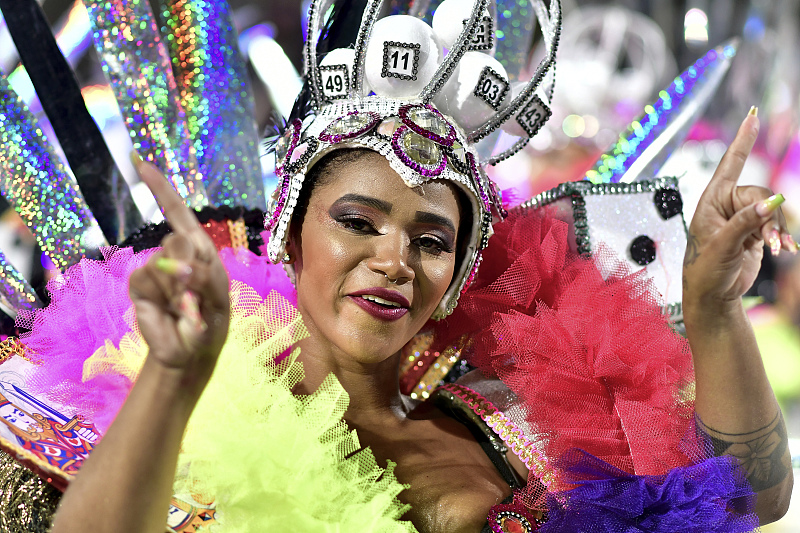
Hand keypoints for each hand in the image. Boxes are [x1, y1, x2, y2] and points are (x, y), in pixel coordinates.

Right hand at [128, 155, 229, 394]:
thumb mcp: (218, 299)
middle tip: (195, 291)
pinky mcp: (140, 287)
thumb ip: (204, 277)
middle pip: (178, 238)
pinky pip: (146, 278)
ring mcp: (156, 270)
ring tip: (185, 307)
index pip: (180, 214)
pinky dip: (161, 293)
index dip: (161, 189)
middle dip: (189, 263)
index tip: (140, 163)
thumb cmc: (210, 322)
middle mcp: (176, 255)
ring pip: (162, 261)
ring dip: (177, 285)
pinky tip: (169, 309)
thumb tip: (178, 266)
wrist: (191, 353)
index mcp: (200, 251)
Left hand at [683, 109, 795, 316]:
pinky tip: (785, 250)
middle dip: (770, 216)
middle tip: (770, 240)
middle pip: (760, 194)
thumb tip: (770, 203)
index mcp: (711, 201)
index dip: (742, 141)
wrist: (713, 296)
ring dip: (777, 230)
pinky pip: (775, 226)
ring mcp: (742, 218)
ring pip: (772, 211)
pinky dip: (781, 237)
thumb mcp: (722, 245)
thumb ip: (745, 222)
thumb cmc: (705, 270)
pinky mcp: (754, 232)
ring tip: (776, 249)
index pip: (729, 165)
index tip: (752, 117)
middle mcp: (726, 206)